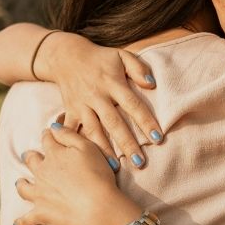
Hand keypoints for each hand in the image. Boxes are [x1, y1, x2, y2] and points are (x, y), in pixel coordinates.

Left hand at [14, 124, 139, 224]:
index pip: (47, 139)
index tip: (49, 133)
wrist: (98, 208)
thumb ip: (69, 135)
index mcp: (54, 154)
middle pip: (31, 161)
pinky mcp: (41, 214)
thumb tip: (53, 127)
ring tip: (21, 183)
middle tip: (31, 156)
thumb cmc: (97, 176)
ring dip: (22, 184)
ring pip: (23, 187)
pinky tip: (18, 223)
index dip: (49, 134)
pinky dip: (22, 222)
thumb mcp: (89, 148)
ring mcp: (39, 194)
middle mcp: (42, 172)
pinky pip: (26, 220)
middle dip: (31, 157)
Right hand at [38, 32, 163, 168]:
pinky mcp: (70, 111)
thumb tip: (152, 83)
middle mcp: (97, 96)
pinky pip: (73, 131)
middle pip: (114, 123)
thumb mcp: (122, 56)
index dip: (145, 121)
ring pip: (94, 131)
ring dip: (105, 150)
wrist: (66, 56)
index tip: (158, 138)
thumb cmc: (101, 58)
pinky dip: (77, 145)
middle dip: (127, 143)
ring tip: (116, 168)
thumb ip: (138, 68)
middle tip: (140, 162)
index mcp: (113, 83)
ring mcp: (81, 105)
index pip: (133, 104)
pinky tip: (86, 160)